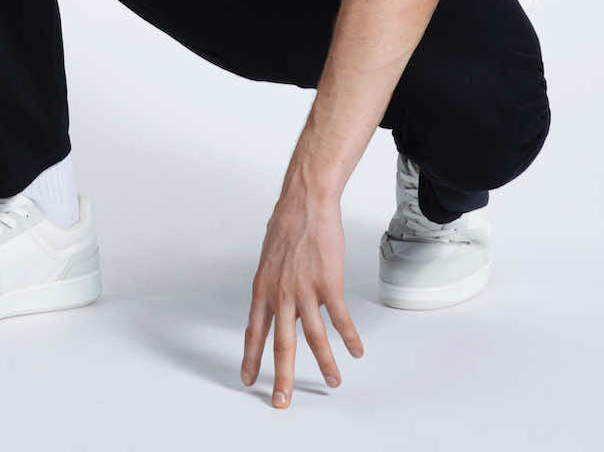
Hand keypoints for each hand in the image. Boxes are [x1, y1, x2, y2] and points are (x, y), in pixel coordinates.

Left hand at [241, 180, 364, 407]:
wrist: (306, 201)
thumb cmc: (287, 223)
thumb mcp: (269, 257)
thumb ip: (272, 284)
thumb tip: (275, 299)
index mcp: (262, 288)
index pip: (253, 331)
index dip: (251, 357)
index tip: (248, 379)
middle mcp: (281, 294)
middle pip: (281, 344)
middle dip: (282, 377)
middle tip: (281, 401)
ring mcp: (305, 290)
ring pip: (314, 338)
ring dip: (325, 364)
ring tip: (332, 383)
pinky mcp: (329, 284)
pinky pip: (341, 319)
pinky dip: (349, 338)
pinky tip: (356, 350)